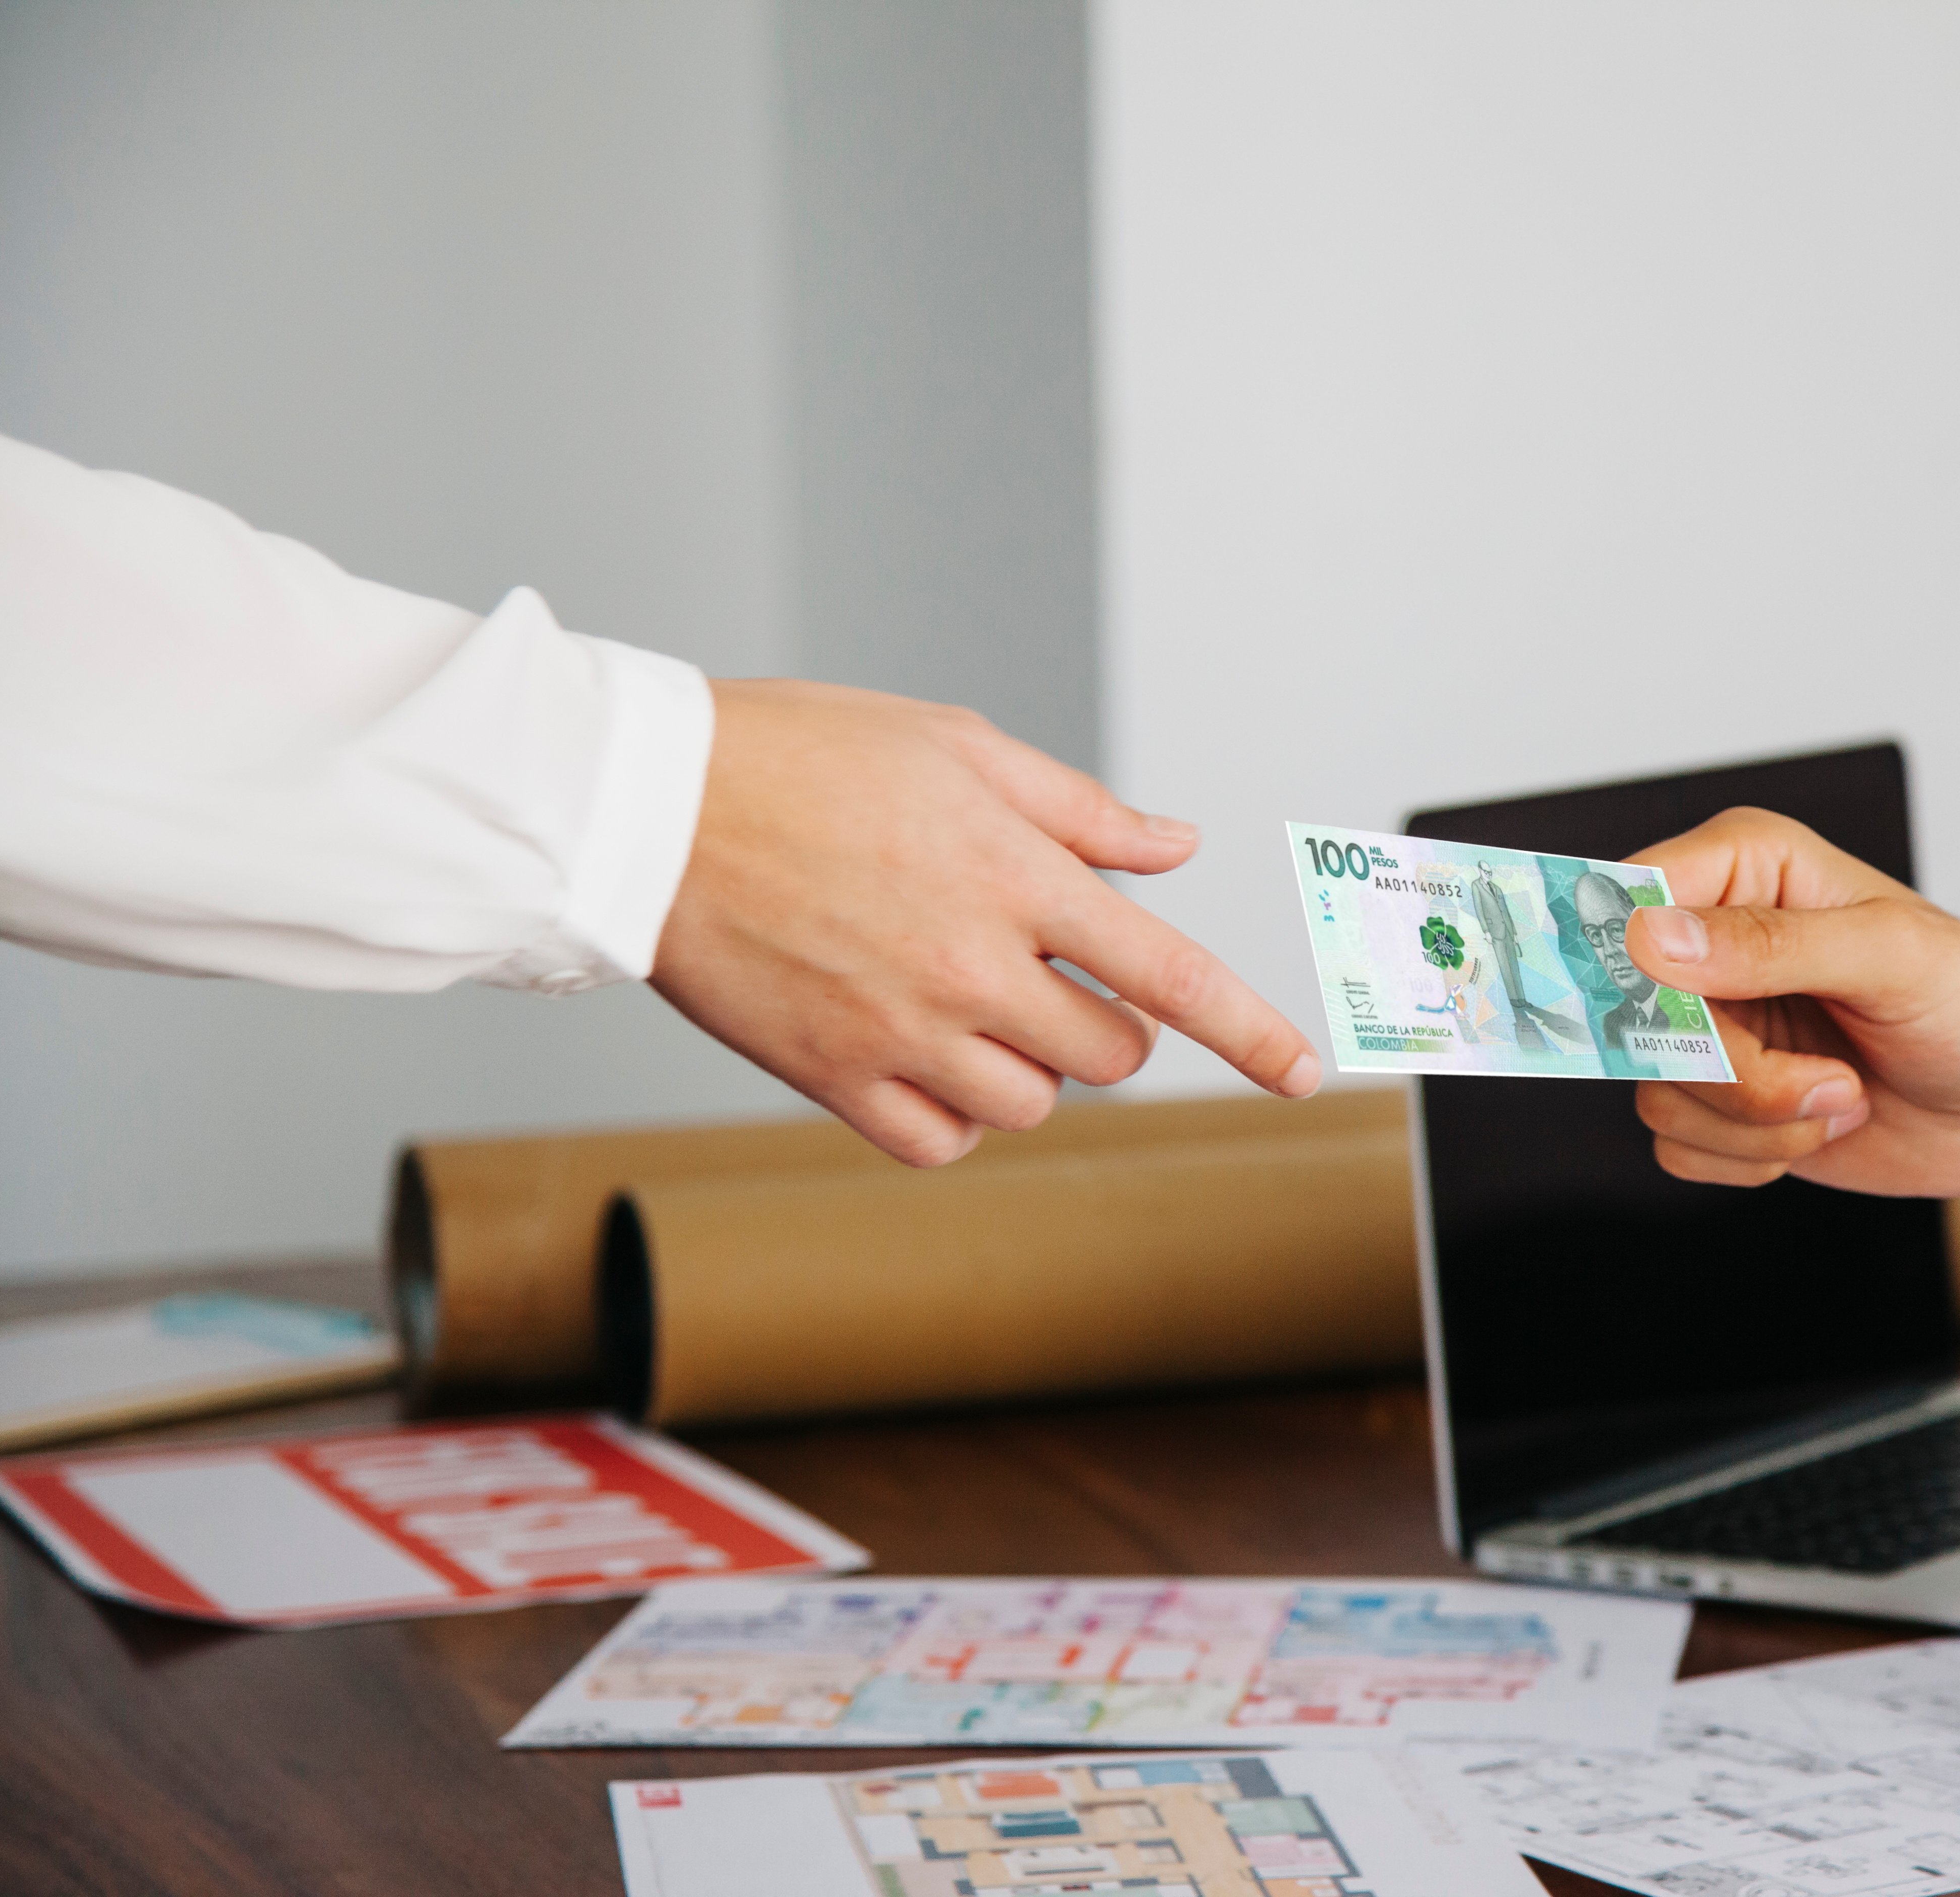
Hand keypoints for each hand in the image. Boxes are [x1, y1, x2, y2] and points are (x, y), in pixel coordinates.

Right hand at [650, 680, 1318, 1166]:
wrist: (651, 806)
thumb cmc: (802, 755)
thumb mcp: (959, 749)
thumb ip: (1080, 812)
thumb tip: (1177, 848)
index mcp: (1017, 876)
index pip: (1171, 977)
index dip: (1253, 1035)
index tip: (1308, 1077)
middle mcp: (972, 966)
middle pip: (1108, 1056)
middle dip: (1100, 1023)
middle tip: (1037, 967)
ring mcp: (902, 1031)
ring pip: (1030, 1104)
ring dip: (1024, 1066)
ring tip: (960, 994)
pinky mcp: (833, 1077)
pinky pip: (938, 1141)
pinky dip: (950, 1114)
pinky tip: (920, 1051)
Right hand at [1623, 807, 1959, 1238]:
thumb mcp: (1891, 957)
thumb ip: (1770, 943)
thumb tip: (1652, 936)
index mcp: (1748, 869)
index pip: (1632, 894)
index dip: (1630, 956)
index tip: (1674, 1012)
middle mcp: (1716, 944)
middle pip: (1637, 1013)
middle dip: (1735, 1070)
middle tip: (1824, 1075)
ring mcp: (1715, 1027)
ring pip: (1655, 1088)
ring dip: (1757, 1119)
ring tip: (1839, 1095)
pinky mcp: (1722, 1100)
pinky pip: (1675, 1142)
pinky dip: (1750, 1155)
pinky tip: (1818, 1128)